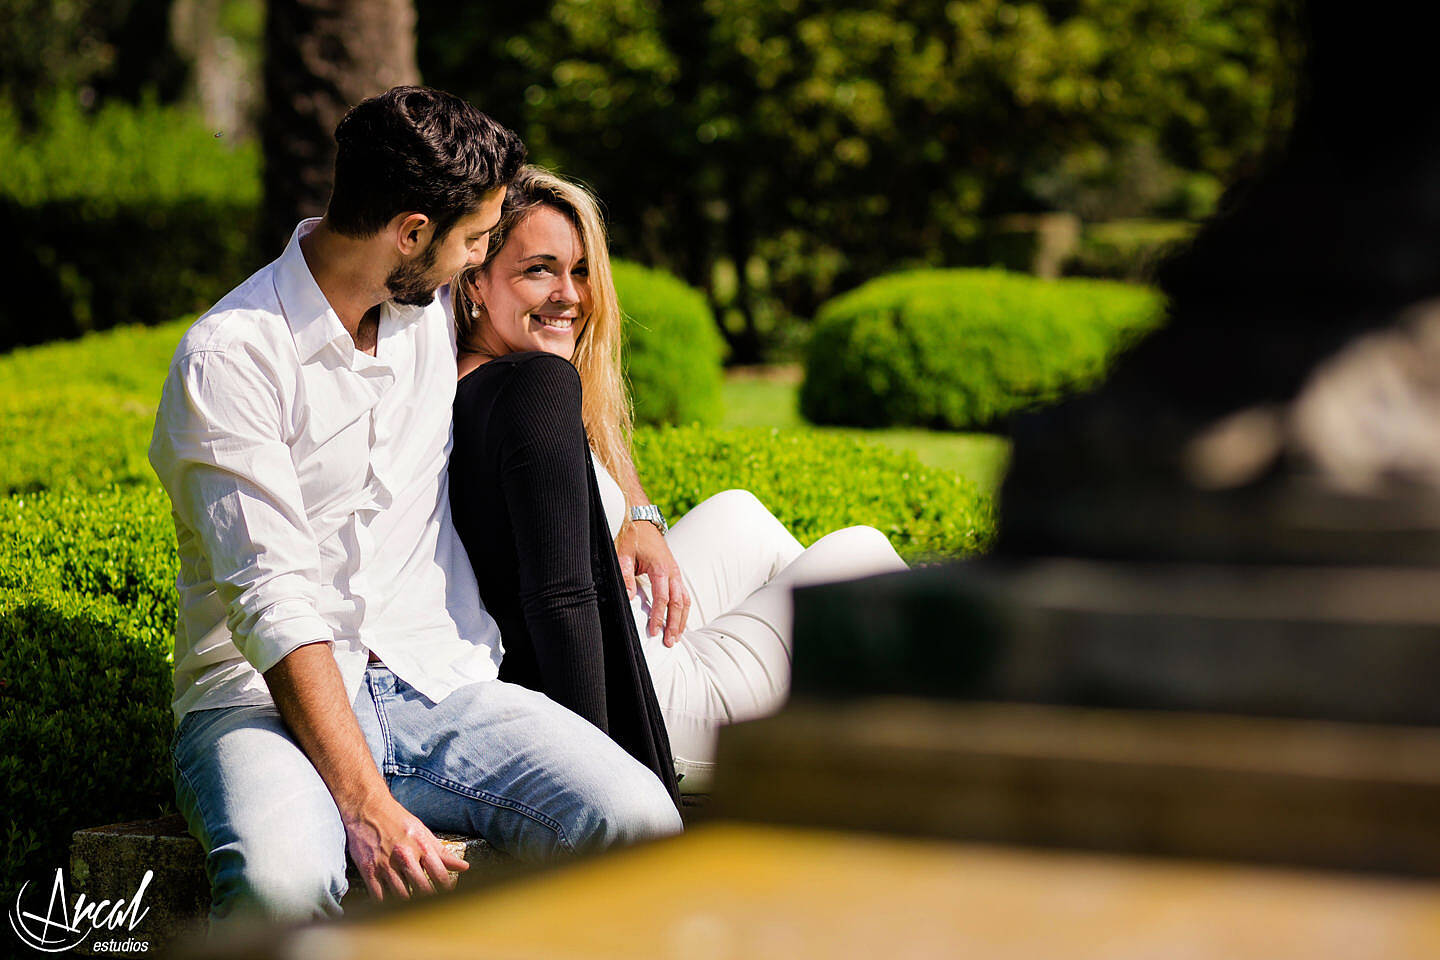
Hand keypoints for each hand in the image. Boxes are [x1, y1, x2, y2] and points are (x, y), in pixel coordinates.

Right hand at [342, 792, 468, 901]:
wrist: (368, 809)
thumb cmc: (397, 820)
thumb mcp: (423, 832)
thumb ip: (442, 852)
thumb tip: (463, 867)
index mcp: (421, 846)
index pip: (440, 874)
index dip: (446, 888)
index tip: (448, 895)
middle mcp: (404, 855)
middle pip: (422, 888)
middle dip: (429, 899)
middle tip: (431, 905)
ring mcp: (386, 864)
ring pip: (401, 895)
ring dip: (408, 903)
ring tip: (413, 905)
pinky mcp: (369, 870)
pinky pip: (378, 896)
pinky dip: (385, 903)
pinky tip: (390, 904)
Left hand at [617, 519, 690, 645]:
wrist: (640, 518)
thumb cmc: (631, 536)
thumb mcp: (622, 555)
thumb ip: (625, 577)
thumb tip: (628, 599)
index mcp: (661, 568)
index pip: (663, 599)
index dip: (659, 618)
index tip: (654, 632)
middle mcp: (672, 571)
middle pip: (679, 603)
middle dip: (675, 624)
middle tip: (670, 642)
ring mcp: (676, 572)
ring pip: (685, 600)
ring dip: (682, 619)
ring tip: (677, 637)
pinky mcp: (674, 572)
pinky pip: (684, 594)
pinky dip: (683, 609)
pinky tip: (679, 621)